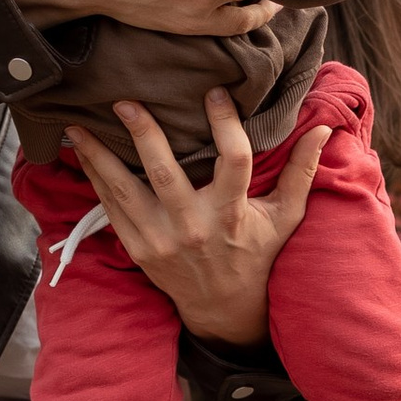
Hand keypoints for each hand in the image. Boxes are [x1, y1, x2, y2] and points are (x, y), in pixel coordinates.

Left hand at [66, 90, 325, 344]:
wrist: (223, 308)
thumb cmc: (257, 254)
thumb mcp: (285, 217)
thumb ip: (301, 173)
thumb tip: (322, 129)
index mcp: (232, 214)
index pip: (233, 161)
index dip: (225, 124)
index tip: (215, 92)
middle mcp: (193, 227)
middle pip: (164, 174)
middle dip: (143, 135)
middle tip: (125, 102)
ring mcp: (161, 240)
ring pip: (124, 191)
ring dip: (99, 156)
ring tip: (78, 126)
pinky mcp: (139, 249)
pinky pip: (111, 209)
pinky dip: (95, 180)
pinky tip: (81, 154)